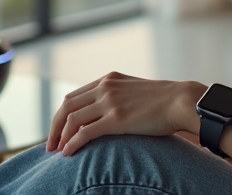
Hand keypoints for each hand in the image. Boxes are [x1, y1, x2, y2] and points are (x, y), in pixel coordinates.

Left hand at [45, 71, 206, 155]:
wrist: (182, 101)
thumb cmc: (164, 100)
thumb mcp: (135, 90)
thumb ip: (118, 96)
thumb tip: (107, 113)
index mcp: (108, 79)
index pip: (73, 96)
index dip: (61, 114)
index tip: (58, 130)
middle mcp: (105, 87)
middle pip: (66, 106)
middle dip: (55, 126)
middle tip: (50, 144)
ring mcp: (110, 102)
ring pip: (72, 119)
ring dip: (60, 137)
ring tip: (57, 151)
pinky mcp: (116, 119)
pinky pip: (85, 132)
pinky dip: (72, 143)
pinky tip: (68, 153)